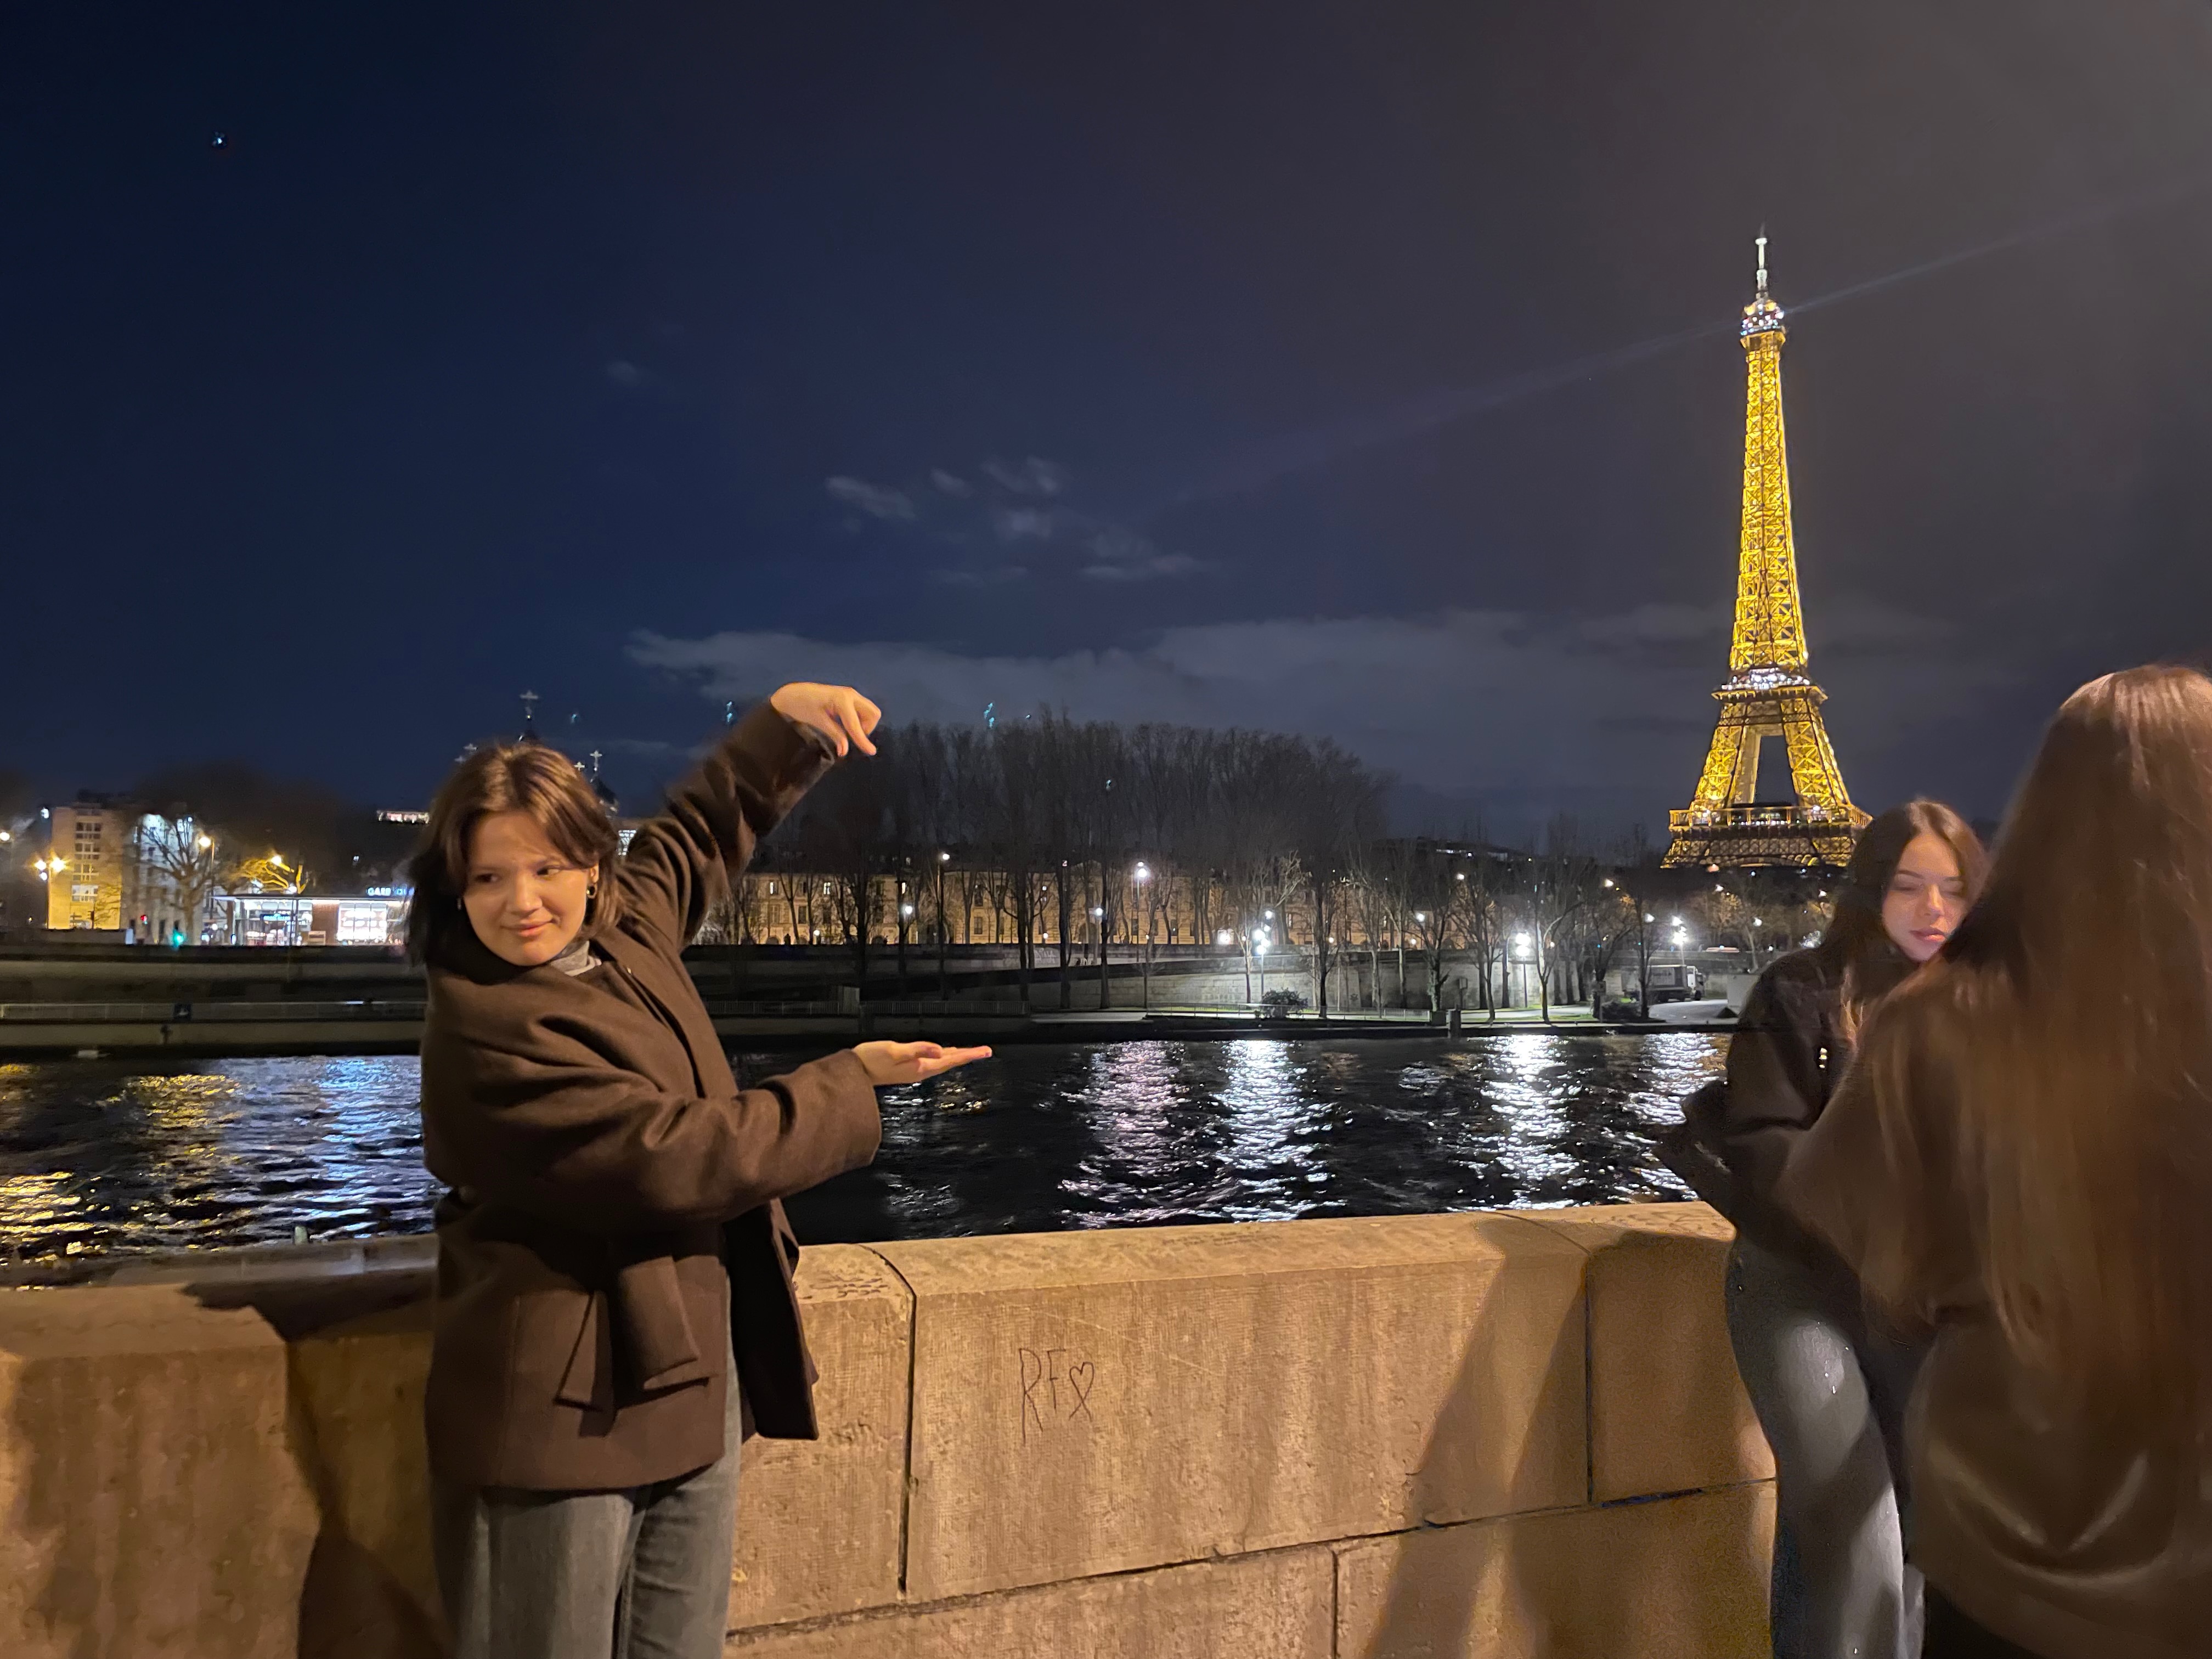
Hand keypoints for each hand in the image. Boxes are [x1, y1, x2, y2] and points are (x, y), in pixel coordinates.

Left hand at [769, 683, 880, 756]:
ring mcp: (851, 694)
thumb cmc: (803, 706)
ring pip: (870, 711)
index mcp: (842, 700)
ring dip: (864, 723)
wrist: (794, 694)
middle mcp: (851, 695)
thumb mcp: (818, 722)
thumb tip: (844, 751)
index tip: (871, 752)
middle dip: (867, 728)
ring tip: (847, 731)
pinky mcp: (849, 697)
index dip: (863, 740)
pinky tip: (845, 724)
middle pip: (873, 714)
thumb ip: (835, 735)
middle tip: (852, 736)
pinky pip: (862, 709)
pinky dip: (859, 719)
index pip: (856, 724)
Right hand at [852, 1041, 992, 1085]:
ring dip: (958, 1056)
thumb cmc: (871, 1060)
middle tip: (986, 1051)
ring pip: (943, 1062)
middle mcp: (921, 1070)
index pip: (951, 1059)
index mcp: (921, 1067)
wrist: (854, 1072)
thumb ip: (918, 1049)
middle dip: (968, 1055)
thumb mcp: (895, 1051)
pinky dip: (943, 1056)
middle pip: (951, 1062)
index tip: (986, 1051)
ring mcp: (914, 1070)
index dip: (969, 1054)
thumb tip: (941, 1050)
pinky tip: (944, 1054)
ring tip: (971, 1053)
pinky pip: (933, 1062)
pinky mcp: (907, 1068)